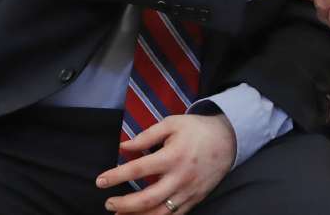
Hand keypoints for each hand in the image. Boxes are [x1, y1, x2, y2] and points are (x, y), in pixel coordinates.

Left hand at [96, 114, 235, 213]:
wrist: (229, 139)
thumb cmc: (197, 130)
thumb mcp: (172, 123)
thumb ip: (147, 136)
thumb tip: (123, 146)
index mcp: (173, 155)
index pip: (138, 169)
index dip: (116, 176)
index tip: (100, 181)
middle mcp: (180, 177)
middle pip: (147, 199)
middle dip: (124, 204)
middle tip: (109, 203)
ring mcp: (188, 191)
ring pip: (160, 213)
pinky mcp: (195, 199)